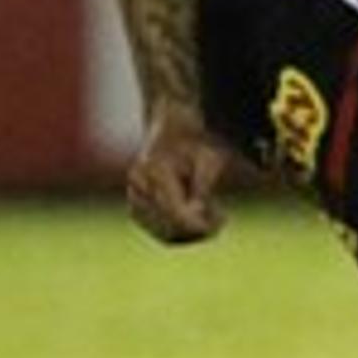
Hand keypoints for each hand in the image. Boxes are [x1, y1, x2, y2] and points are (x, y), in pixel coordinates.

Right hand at [125, 108, 230, 246]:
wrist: (171, 125)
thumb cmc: (194, 141)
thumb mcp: (208, 159)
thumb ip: (203, 188)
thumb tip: (197, 214)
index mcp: (155, 171)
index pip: (174, 212)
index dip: (199, 225)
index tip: (224, 221)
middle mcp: (140, 184)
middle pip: (167, 226)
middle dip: (197, 231)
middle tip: (221, 220)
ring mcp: (134, 195)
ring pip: (161, 232)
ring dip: (188, 233)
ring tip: (209, 215)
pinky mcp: (135, 204)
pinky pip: (156, 229)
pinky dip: (177, 230)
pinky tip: (194, 216)